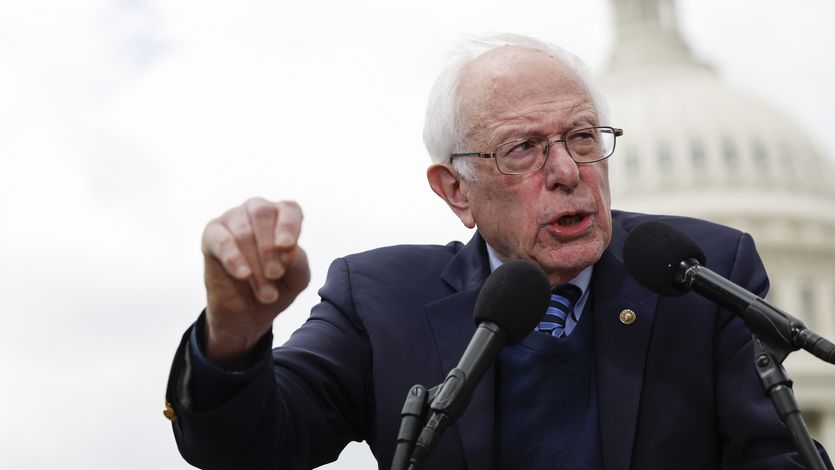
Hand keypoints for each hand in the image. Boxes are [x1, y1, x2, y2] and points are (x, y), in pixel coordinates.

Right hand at [200, 198, 310, 367]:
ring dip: (255, 265)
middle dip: (270, 248)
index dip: (289, 227)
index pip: (289, 209)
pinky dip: (233, 258)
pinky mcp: (212, 234)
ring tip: (265, 292)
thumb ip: (297, 261)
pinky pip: (221, 240)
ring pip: (243, 232)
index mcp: (283, 216)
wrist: (248, 312)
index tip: (287, 248)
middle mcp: (257, 211)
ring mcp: (233, 219)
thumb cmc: (278, 286)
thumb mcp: (297, 278)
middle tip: (275, 275)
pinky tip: (243, 275)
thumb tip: (286, 247)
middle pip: (263, 214)